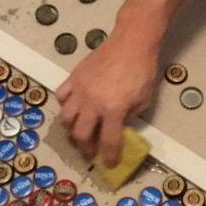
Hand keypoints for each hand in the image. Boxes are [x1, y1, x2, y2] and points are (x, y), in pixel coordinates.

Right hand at [56, 29, 158, 166]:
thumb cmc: (142, 70)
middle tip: (90, 151)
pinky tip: (72, 107)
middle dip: (85, 148)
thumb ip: (129, 116)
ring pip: (65, 117)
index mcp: (113, 110)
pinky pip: (61, 95)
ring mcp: (80, 90)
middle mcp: (92, 103)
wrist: (131, 42)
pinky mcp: (74, 77)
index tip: (109, 163)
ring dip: (71, 129)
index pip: (108, 141)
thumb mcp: (143, 99)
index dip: (108, 156)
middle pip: (81, 134)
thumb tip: (118, 126)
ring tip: (78, 131)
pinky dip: (64, 105)